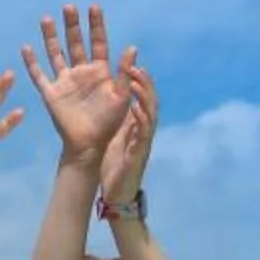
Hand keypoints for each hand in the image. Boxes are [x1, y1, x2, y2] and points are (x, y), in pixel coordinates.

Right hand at [21, 5, 135, 162]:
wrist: (89, 144)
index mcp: (100, 71)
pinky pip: (39, 75)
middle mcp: (81, 72)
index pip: (98, 42)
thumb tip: (132, 46)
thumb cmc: (109, 122)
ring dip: (51, 37)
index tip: (94, 7)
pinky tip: (26, 48)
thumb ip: (126, 72)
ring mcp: (65, 82)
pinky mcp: (51, 94)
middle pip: (75, 43)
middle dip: (72, 25)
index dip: (96, 25)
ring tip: (46, 18)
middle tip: (69, 7)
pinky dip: (31, 62)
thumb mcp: (123, 96)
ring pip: (56, 54)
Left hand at [101, 64, 158, 204]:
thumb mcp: (115, 136)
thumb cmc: (115, 165)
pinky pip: (143, 134)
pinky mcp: (139, 154)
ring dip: (144, 97)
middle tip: (136, 67)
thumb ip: (116, 118)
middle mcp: (144, 130)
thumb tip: (108, 98)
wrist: (116, 194)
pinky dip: (140, 119)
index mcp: (137, 124)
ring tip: (135, 82)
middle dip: (144, 83)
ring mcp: (144, 141)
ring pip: (150, 114)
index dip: (140, 82)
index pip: (142, 98)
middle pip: (150, 101)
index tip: (132, 66)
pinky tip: (135, 108)